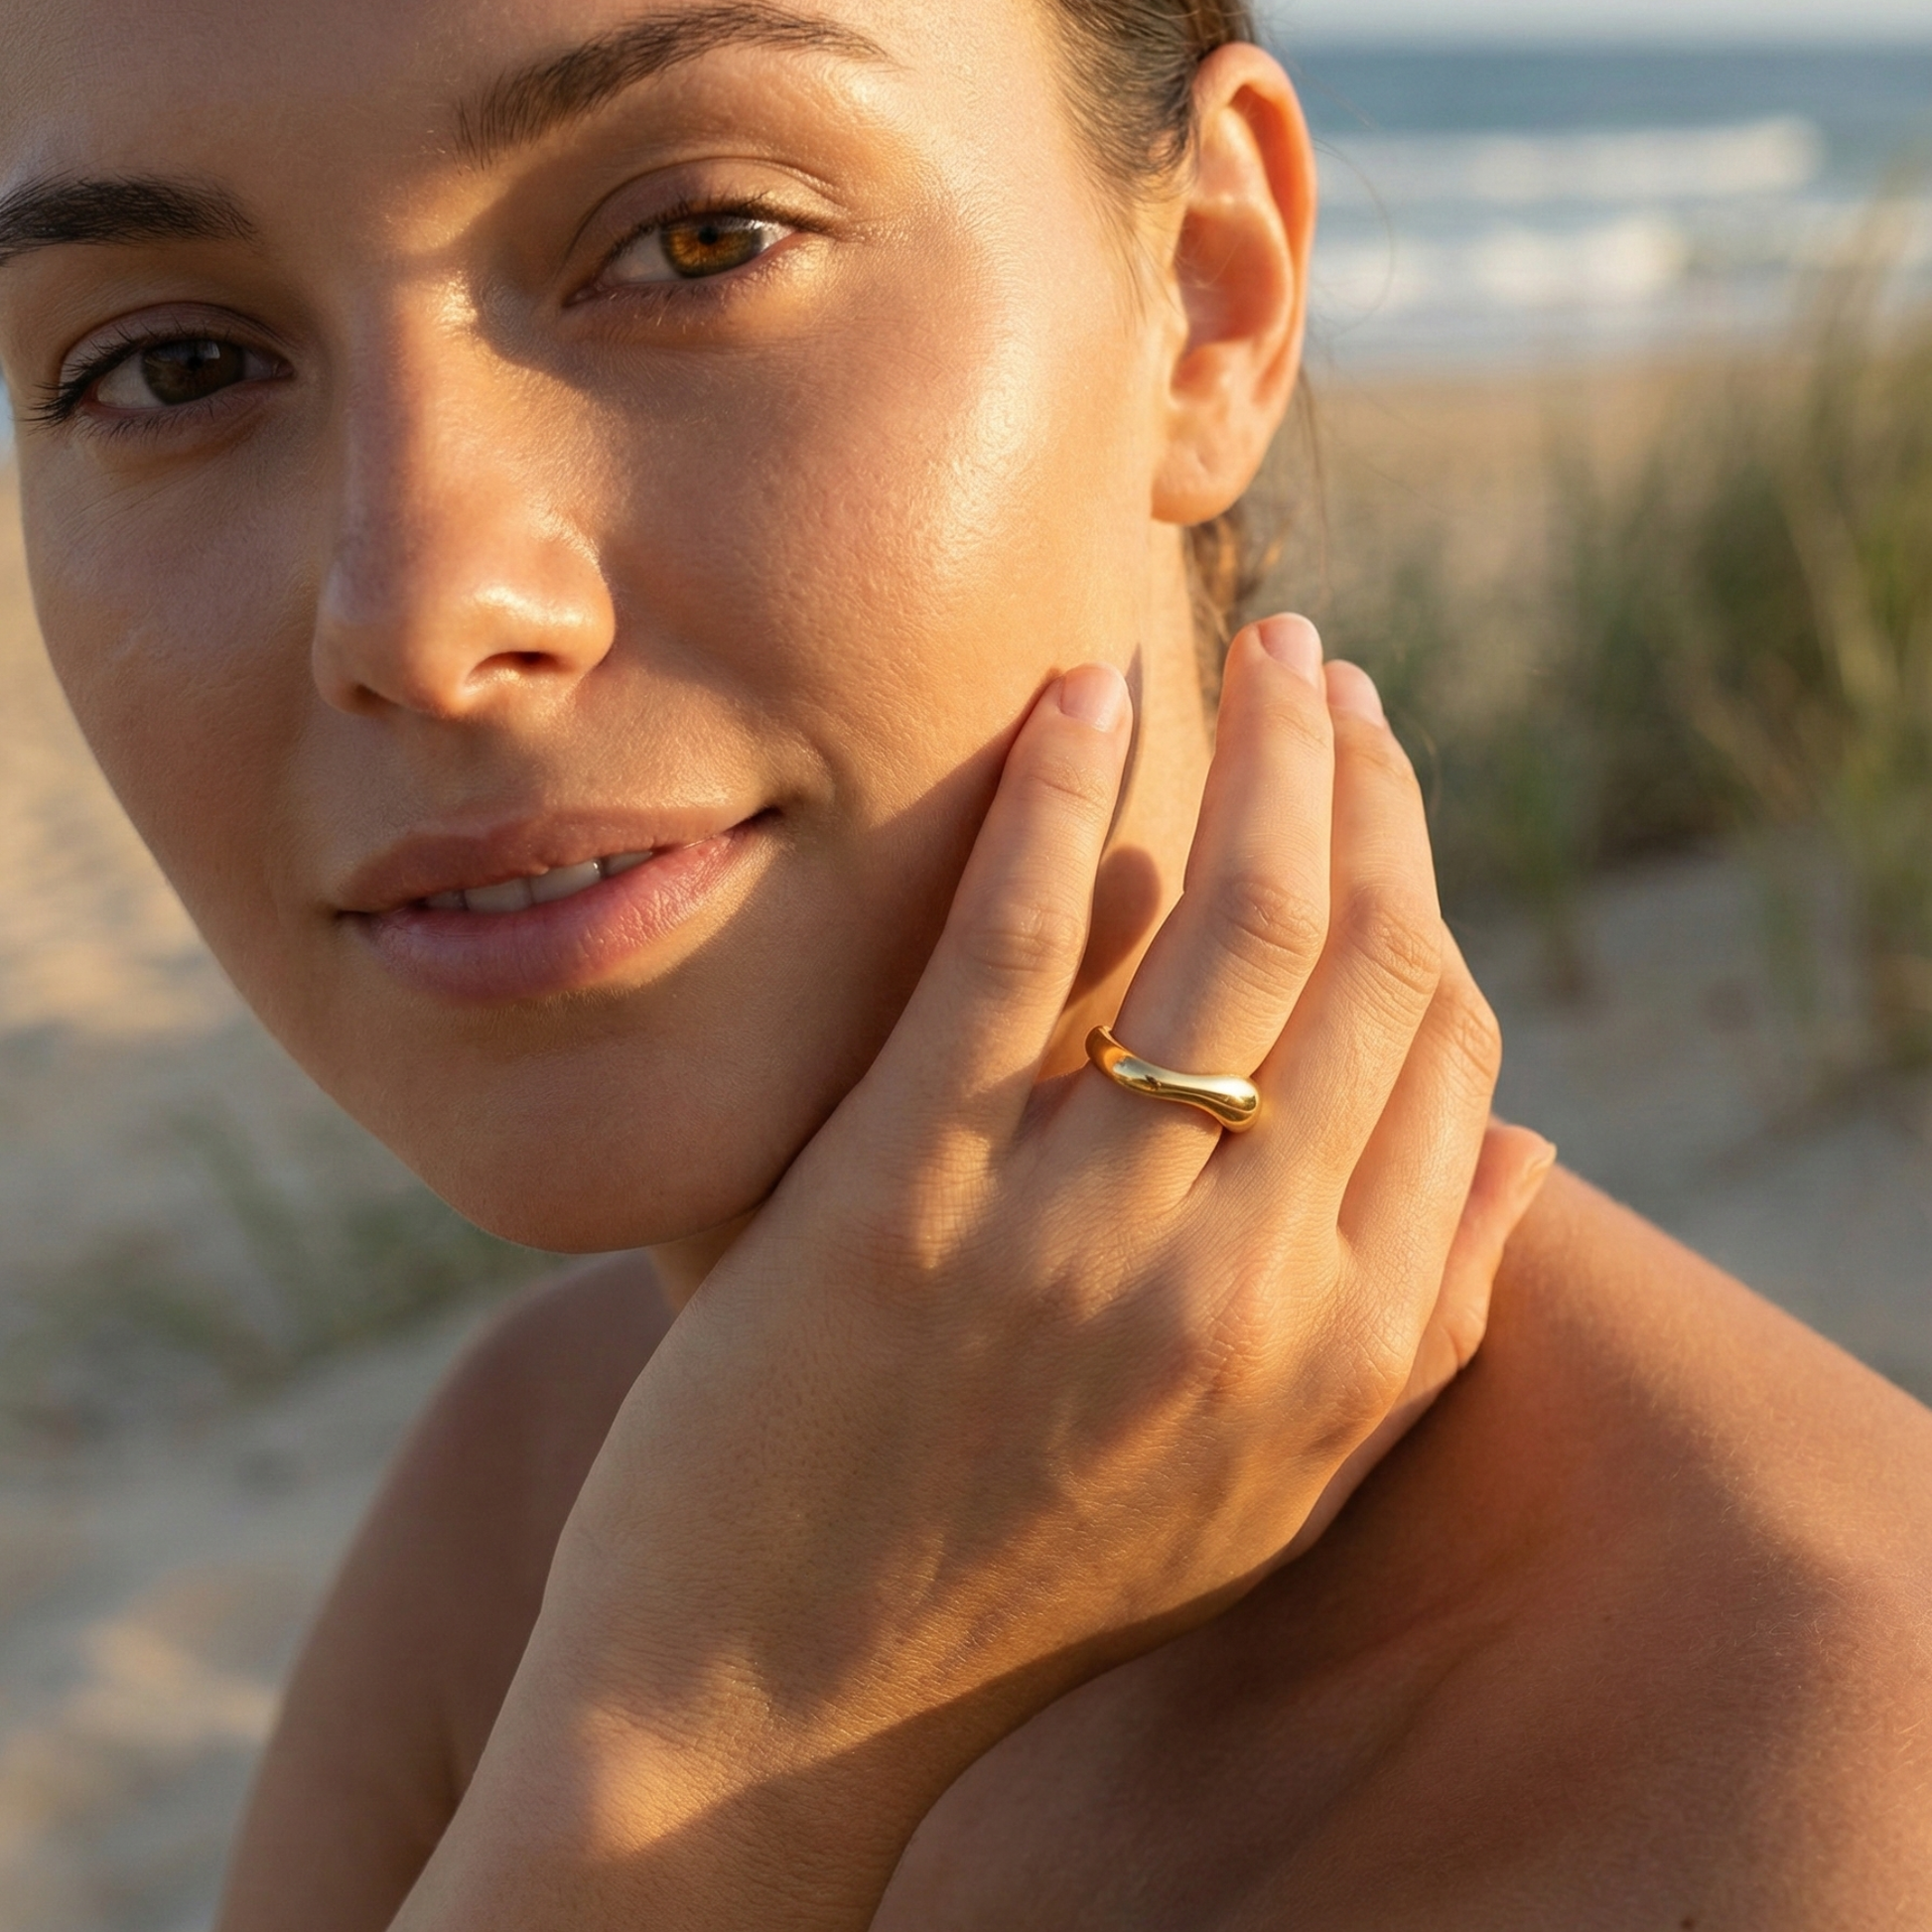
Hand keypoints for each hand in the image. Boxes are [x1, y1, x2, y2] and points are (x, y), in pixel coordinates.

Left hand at [395, 617, 1544, 1930]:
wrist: (766, 1710)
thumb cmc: (1019, 1590)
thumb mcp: (1266, 1498)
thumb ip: (1422, 1332)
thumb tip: (1534, 1144)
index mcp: (1345, 1351)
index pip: (1446, 1049)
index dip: (1425, 884)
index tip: (1382, 787)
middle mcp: (1241, 1286)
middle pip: (1361, 959)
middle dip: (1364, 781)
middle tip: (1327, 672)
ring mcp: (1067, 1238)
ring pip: (1226, 928)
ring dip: (1264, 754)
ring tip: (1259, 651)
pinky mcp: (895, 1200)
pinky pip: (1009, 952)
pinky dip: (1060, 801)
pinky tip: (1084, 697)